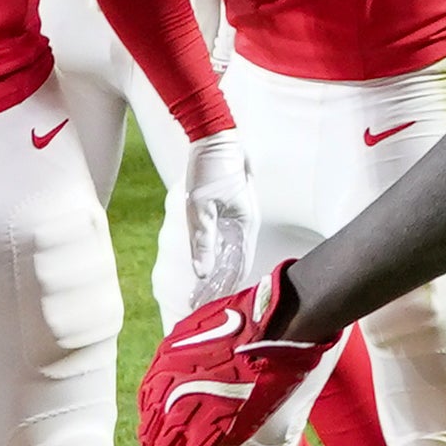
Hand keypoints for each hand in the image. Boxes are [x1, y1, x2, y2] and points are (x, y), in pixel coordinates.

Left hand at [137, 262, 336, 445]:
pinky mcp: (212, 429)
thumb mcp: (209, 327)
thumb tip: (202, 362)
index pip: (150, 413)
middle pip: (154, 441)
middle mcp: (165, 389)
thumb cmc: (255, 319)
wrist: (277, 321)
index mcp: (163, 364)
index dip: (162, 437)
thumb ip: (197, 351)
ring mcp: (185, 409)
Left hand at [181, 130, 257, 305]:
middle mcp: (245, 226)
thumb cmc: (210, 168)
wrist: (216, 136)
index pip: (237, 268)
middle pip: (235, 265)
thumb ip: (202, 240)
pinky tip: (207, 267)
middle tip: (200, 308)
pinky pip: (225, 242)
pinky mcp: (230, 212)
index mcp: (244, 226)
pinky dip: (216, 257)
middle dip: (219, 288)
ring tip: (202, 294)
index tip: (208, 308)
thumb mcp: (200, 205)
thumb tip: (202, 273)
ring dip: (218, 275)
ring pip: (230, 255)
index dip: (224, 290)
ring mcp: (238, 218)